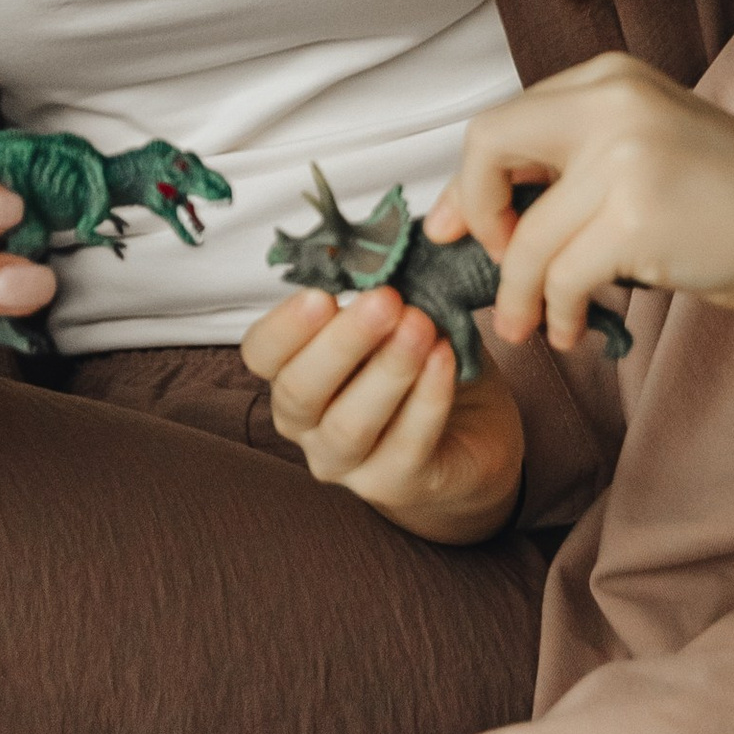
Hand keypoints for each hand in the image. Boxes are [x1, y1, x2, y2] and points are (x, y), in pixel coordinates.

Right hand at [239, 284, 525, 544]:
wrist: (472, 433)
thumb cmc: (419, 362)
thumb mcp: (397, 319)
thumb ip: (381, 291)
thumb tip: (384, 248)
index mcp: (293, 372)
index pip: (262, 354)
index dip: (284, 328)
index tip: (322, 295)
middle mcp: (307, 424)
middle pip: (300, 392)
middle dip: (341, 344)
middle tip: (385, 301)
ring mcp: (347, 463)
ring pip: (349, 425)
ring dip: (386, 372)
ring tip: (421, 327)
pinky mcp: (394, 485)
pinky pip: (406, 446)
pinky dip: (427, 400)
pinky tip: (446, 360)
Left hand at [427, 55, 733, 349]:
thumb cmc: (719, 197)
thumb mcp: (637, 150)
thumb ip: (562, 165)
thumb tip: (457, 212)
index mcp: (607, 79)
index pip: (501, 122)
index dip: (471, 183)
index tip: (460, 230)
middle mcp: (611, 101)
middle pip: (489, 148)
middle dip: (479, 218)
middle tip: (498, 267)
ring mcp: (625, 156)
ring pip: (526, 237)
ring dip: (518, 293)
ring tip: (533, 325)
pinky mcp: (638, 217)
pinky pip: (562, 277)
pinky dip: (558, 313)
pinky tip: (574, 328)